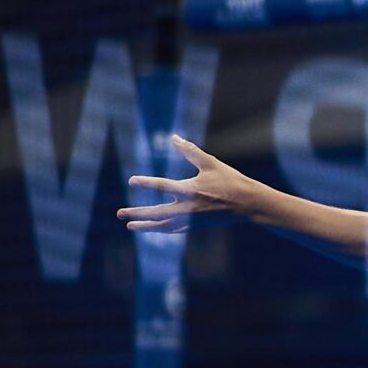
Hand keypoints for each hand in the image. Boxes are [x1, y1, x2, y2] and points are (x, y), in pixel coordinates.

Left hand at [119, 135, 262, 231]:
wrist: (248, 204)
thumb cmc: (230, 181)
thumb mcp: (211, 163)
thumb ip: (190, 151)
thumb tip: (173, 138)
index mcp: (191, 190)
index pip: (163, 187)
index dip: (146, 183)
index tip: (131, 181)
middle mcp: (189, 208)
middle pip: (158, 212)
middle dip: (138, 213)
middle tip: (120, 214)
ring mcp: (192, 219)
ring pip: (164, 225)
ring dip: (146, 226)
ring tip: (130, 226)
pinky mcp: (197, 225)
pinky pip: (174, 230)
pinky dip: (161, 229)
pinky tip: (152, 228)